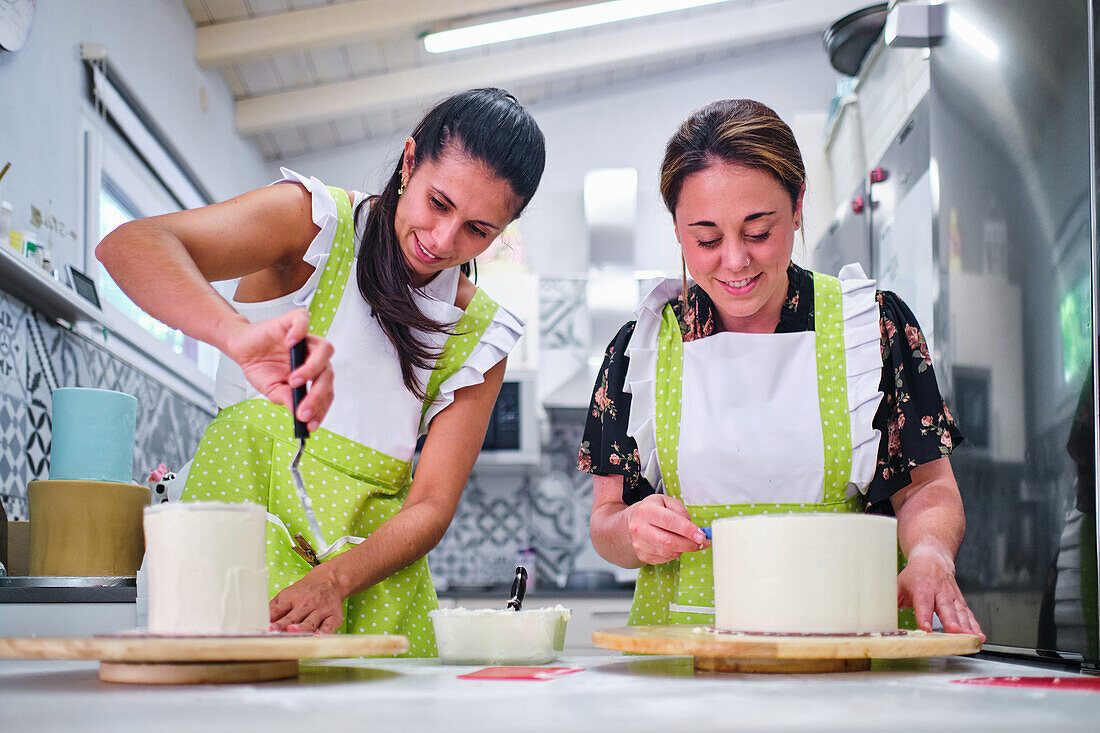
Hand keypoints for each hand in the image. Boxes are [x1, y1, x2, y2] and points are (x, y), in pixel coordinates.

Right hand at [223, 309, 334, 431]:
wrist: (242, 348)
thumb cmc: (261, 367)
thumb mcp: (273, 390)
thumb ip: (287, 399)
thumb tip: (299, 414)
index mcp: (314, 374)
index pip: (326, 391)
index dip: (320, 408)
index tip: (310, 425)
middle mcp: (314, 356)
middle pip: (328, 373)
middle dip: (317, 395)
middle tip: (302, 410)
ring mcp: (306, 339)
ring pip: (325, 349)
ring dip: (313, 368)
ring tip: (294, 381)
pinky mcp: (293, 322)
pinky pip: (303, 321)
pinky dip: (299, 332)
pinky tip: (290, 343)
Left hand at [269, 564, 345, 633]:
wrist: (329, 580)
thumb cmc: (304, 592)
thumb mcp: (286, 595)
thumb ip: (273, 609)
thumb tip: (256, 623)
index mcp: (290, 599)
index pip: (277, 610)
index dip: (270, 618)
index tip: (262, 627)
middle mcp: (305, 604)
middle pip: (292, 617)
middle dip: (282, 625)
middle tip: (272, 631)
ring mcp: (320, 610)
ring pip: (309, 623)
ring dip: (301, 628)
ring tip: (292, 631)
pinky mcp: (333, 616)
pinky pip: (329, 626)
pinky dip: (325, 632)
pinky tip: (320, 637)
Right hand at [625, 494, 708, 564]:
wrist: (632, 522)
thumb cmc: (652, 510)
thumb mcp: (666, 501)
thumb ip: (681, 511)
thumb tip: (693, 528)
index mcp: (646, 510)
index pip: (670, 521)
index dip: (688, 530)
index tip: (702, 535)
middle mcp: (639, 528)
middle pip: (669, 542)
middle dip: (690, 544)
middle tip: (702, 542)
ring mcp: (639, 544)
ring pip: (669, 553)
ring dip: (684, 549)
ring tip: (688, 542)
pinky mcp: (642, 556)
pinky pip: (665, 559)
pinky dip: (675, 554)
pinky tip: (676, 546)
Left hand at [897, 545, 984, 639]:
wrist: (933, 558)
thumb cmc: (914, 575)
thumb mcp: (898, 584)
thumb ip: (891, 601)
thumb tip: (878, 615)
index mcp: (922, 587)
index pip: (923, 603)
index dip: (924, 616)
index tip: (925, 628)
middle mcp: (939, 591)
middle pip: (946, 607)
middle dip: (950, 621)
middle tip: (954, 632)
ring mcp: (952, 597)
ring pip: (961, 612)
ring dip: (967, 626)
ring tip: (972, 639)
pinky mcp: (960, 602)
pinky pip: (969, 614)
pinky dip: (975, 626)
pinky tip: (979, 636)